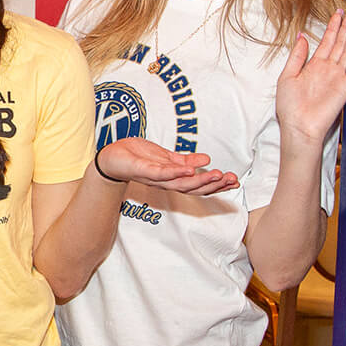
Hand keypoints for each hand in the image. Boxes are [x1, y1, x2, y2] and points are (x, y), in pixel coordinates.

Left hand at [96, 137, 238, 195]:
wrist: (112, 157)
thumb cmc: (137, 157)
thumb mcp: (166, 157)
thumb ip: (185, 160)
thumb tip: (206, 159)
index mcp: (173, 179)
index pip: (198, 185)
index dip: (216, 185)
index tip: (234, 181)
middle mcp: (166, 182)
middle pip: (194, 188)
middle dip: (214, 184)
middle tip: (230, 179)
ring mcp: (155, 178)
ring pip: (181, 183)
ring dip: (199, 180)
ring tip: (216, 175)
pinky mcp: (143, 170)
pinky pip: (161, 174)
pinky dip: (175, 172)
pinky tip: (189, 169)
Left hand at [276, 5, 345, 144]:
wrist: (299, 127)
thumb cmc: (290, 107)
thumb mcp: (287, 76)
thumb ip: (297, 56)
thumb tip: (301, 36)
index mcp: (314, 65)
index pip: (327, 41)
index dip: (333, 26)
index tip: (338, 12)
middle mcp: (328, 69)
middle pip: (341, 42)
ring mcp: (338, 76)